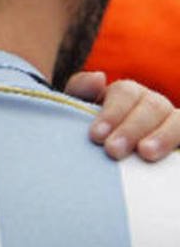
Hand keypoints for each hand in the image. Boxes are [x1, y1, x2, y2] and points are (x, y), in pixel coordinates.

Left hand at [64, 71, 179, 160]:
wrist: (104, 169)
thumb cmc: (91, 139)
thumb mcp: (77, 116)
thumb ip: (81, 93)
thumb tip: (98, 77)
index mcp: (126, 96)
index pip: (125, 93)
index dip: (112, 113)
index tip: (96, 136)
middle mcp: (154, 105)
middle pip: (152, 106)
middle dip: (131, 128)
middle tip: (113, 150)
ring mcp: (173, 123)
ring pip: (178, 120)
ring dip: (163, 136)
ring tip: (146, 153)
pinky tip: (174, 158)